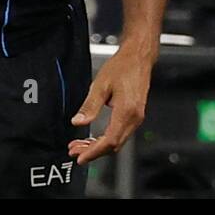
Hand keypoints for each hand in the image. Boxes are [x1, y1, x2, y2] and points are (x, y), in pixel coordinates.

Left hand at [67, 45, 152, 164]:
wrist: (138, 58)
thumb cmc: (122, 67)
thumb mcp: (101, 84)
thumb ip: (90, 106)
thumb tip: (78, 121)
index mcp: (126, 111)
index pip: (109, 141)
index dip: (94, 152)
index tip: (81, 157)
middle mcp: (134, 118)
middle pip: (113, 145)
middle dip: (93, 151)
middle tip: (75, 151)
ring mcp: (136, 118)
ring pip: (117, 141)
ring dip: (98, 146)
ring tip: (80, 145)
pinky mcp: (135, 115)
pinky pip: (120, 133)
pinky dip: (106, 139)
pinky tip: (94, 138)